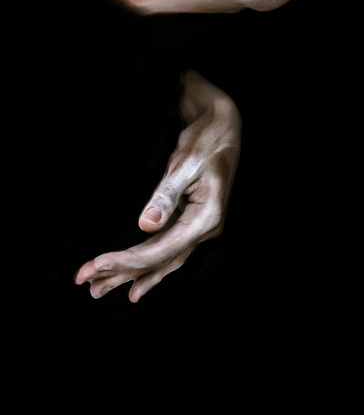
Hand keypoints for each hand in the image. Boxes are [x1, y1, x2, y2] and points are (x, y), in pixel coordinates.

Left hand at [75, 71, 240, 302]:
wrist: (222, 126)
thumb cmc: (205, 141)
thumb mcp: (185, 163)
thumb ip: (166, 195)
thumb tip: (146, 226)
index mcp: (207, 217)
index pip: (161, 249)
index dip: (128, 260)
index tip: (98, 264)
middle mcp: (205, 229)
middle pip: (160, 260)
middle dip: (123, 274)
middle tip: (89, 287)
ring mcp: (199, 227)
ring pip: (162, 259)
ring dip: (132, 274)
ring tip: (100, 288)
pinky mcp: (191, 222)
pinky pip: (166, 249)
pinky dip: (146, 263)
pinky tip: (132, 278)